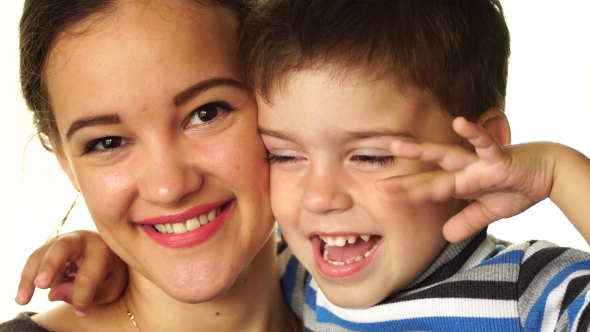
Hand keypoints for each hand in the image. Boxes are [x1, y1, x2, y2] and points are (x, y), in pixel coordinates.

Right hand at [15, 230, 127, 316]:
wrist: (112, 257)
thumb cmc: (112, 274)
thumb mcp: (111, 288)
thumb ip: (89, 293)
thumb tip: (52, 294)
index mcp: (103, 249)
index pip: (89, 273)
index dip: (82, 296)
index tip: (82, 312)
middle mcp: (83, 239)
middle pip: (63, 246)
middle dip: (50, 265)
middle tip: (41, 285)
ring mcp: (64, 240)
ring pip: (41, 253)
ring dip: (29, 276)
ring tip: (22, 299)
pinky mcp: (51, 247)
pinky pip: (36, 260)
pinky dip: (28, 277)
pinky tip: (23, 295)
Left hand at [376, 117, 553, 242]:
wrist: (549, 171)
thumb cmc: (516, 186)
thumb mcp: (490, 211)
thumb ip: (468, 221)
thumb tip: (446, 237)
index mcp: (461, 183)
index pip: (430, 190)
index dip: (408, 193)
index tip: (382, 195)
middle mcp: (465, 171)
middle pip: (430, 175)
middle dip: (405, 180)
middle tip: (378, 184)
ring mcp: (479, 162)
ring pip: (447, 155)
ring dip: (423, 151)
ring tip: (397, 146)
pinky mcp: (500, 157)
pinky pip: (485, 144)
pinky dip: (474, 134)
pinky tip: (458, 122)